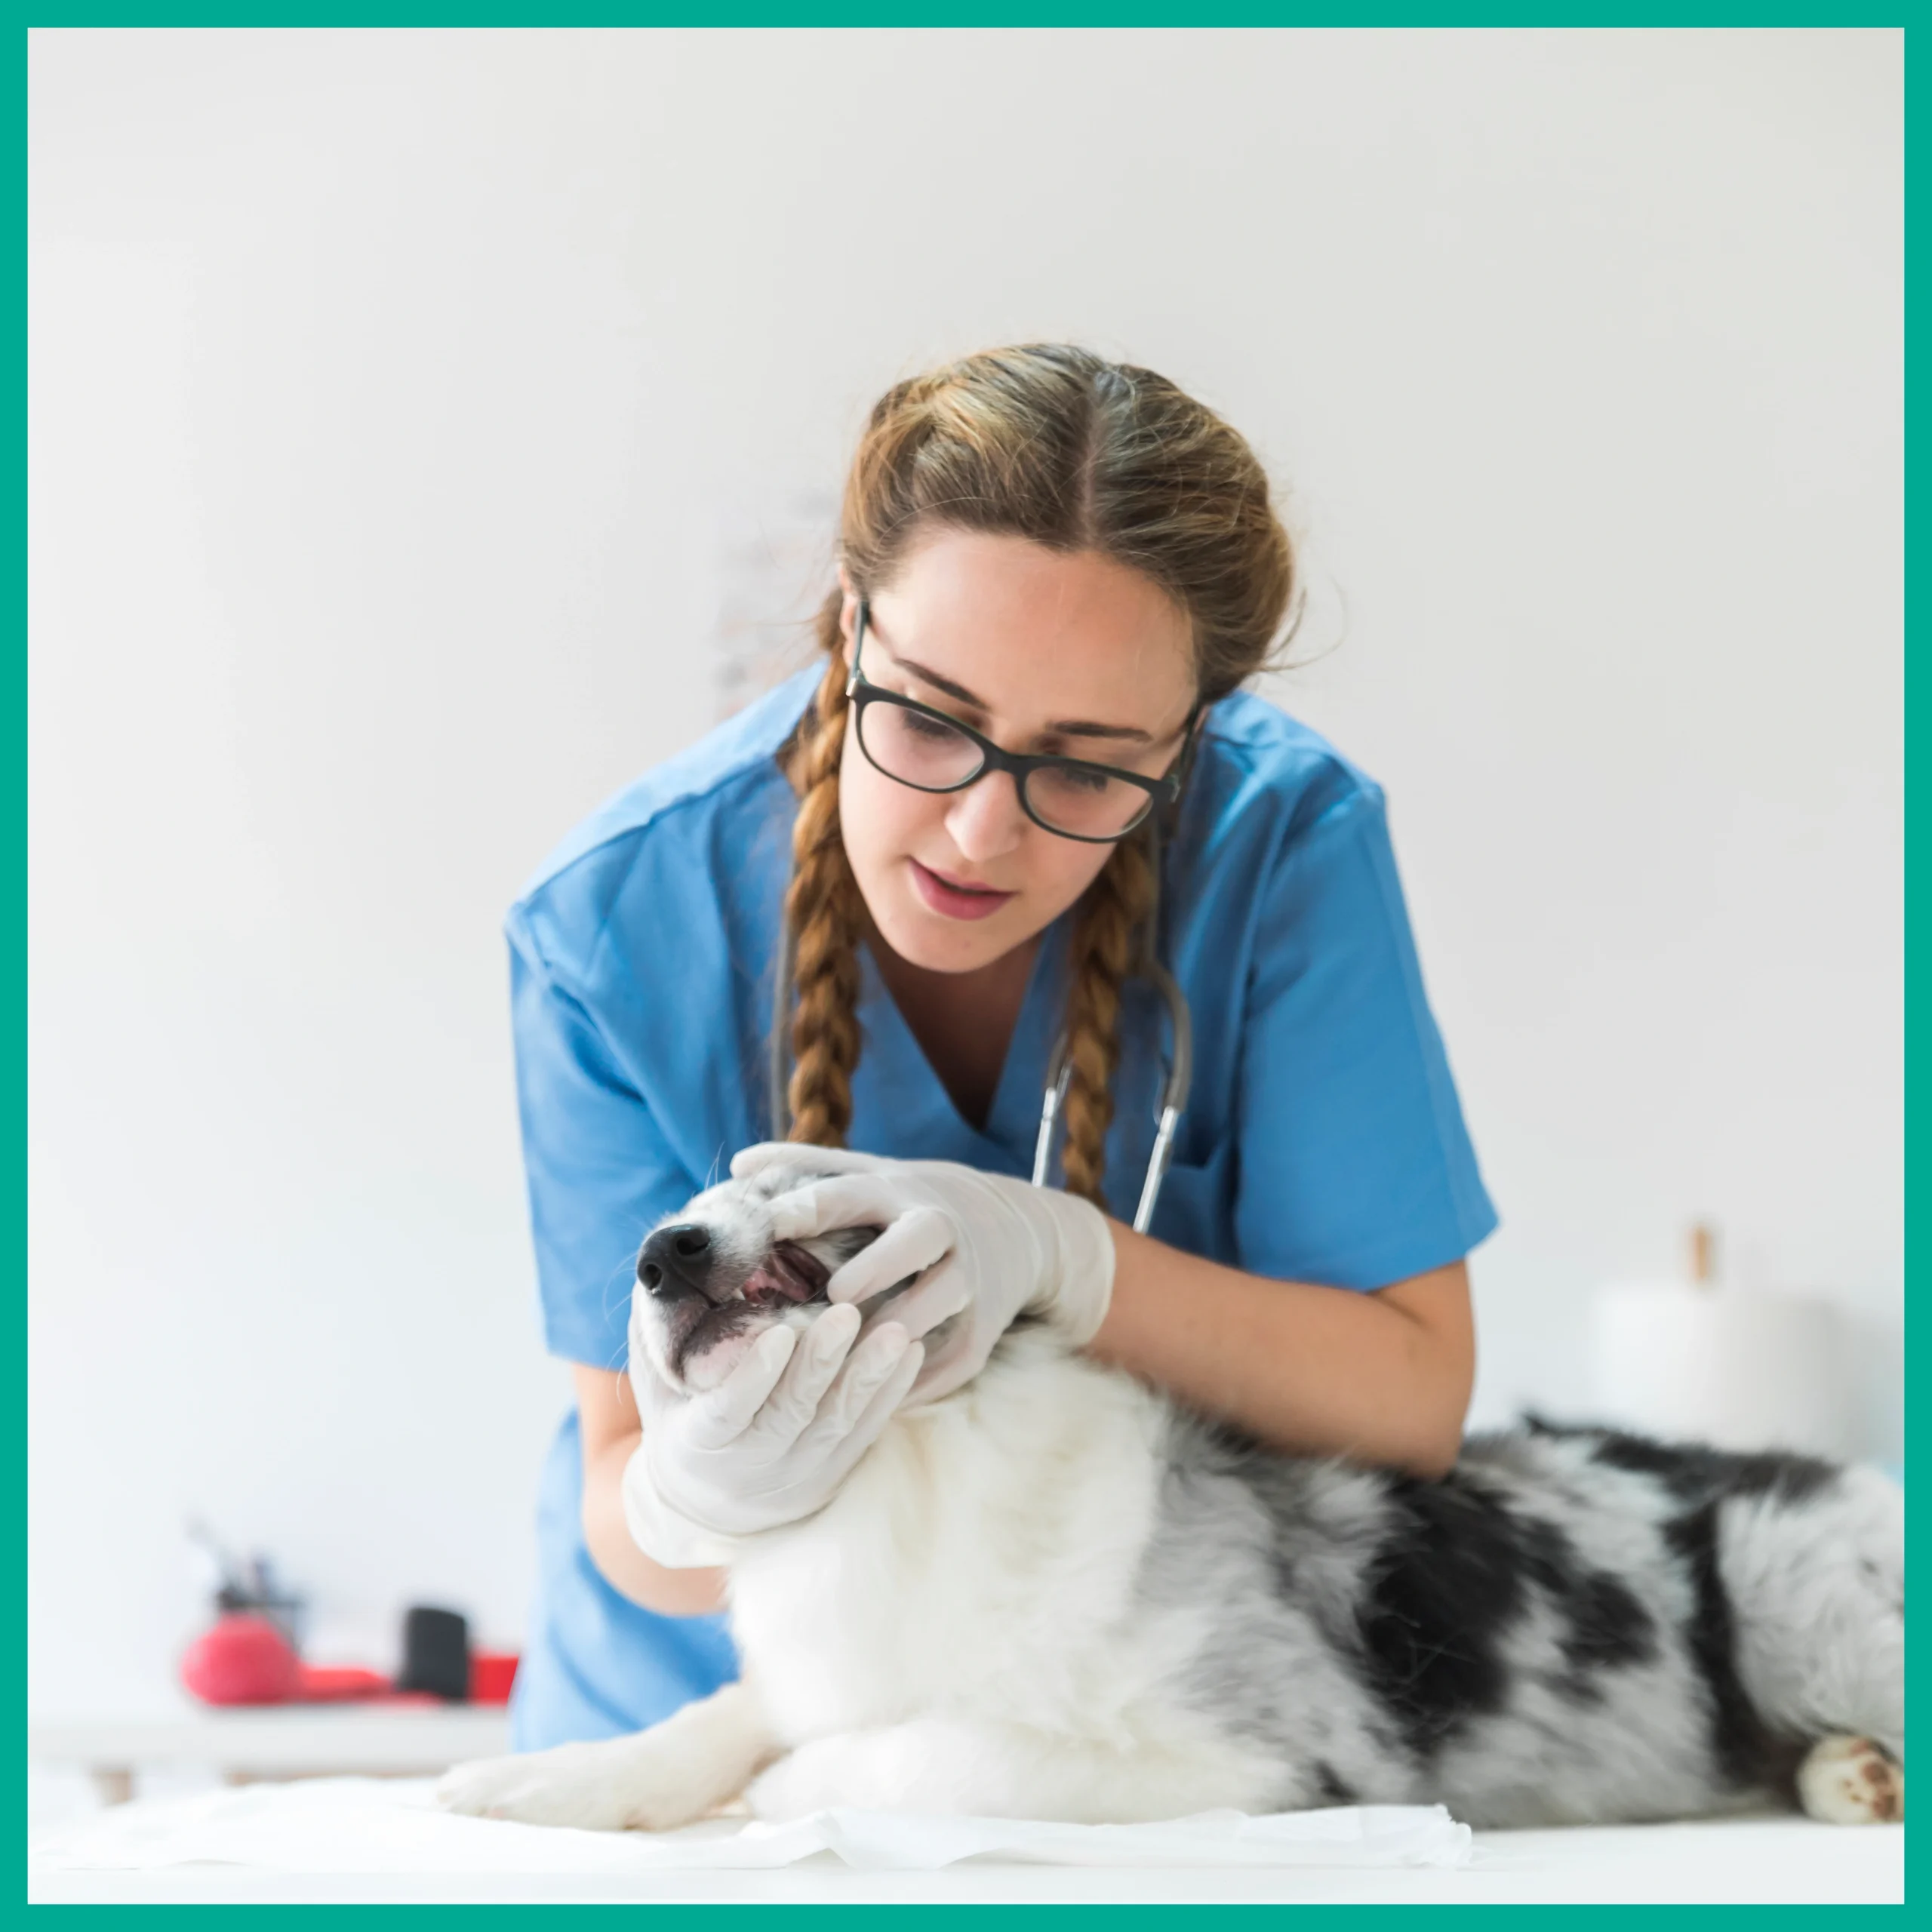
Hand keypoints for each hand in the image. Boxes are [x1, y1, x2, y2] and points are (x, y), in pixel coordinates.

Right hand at [621, 1302, 923, 1566]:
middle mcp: (750, 1466)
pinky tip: (910, 1353)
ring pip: (836, 1425)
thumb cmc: (678, 1418)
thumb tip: (664, 1261)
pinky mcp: (833, 1473)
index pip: (728, 1411)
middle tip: (846, 1314)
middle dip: (819, 1364)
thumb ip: (659, 1332)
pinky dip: (889, 1394)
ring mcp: (797, 1474)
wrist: (705, 1504)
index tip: (776, 1334)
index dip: (753, 1377)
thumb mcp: (656, 1382)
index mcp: (698, 1442)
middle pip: (791, 1415)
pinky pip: (865, 1433)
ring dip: (867, 1377)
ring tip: (895, 1332)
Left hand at [727, 1144, 1116, 1403]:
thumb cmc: (915, 1203)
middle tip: (835, 1292)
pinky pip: (954, 1358)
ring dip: (900, 1326)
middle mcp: (938, 1231)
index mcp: (898, 1193)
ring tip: (854, 1355)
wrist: (1016, 1228)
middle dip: (879, 1264)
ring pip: (939, 1301)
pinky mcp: (982, 1331)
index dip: (808, 1208)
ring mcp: (968, 1280)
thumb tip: (738, 1166)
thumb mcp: (871, 1173)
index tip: (767, 1222)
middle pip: (914, 1241)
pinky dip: (921, 1379)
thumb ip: (806, 1167)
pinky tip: (880, 1398)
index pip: (849, 1194)